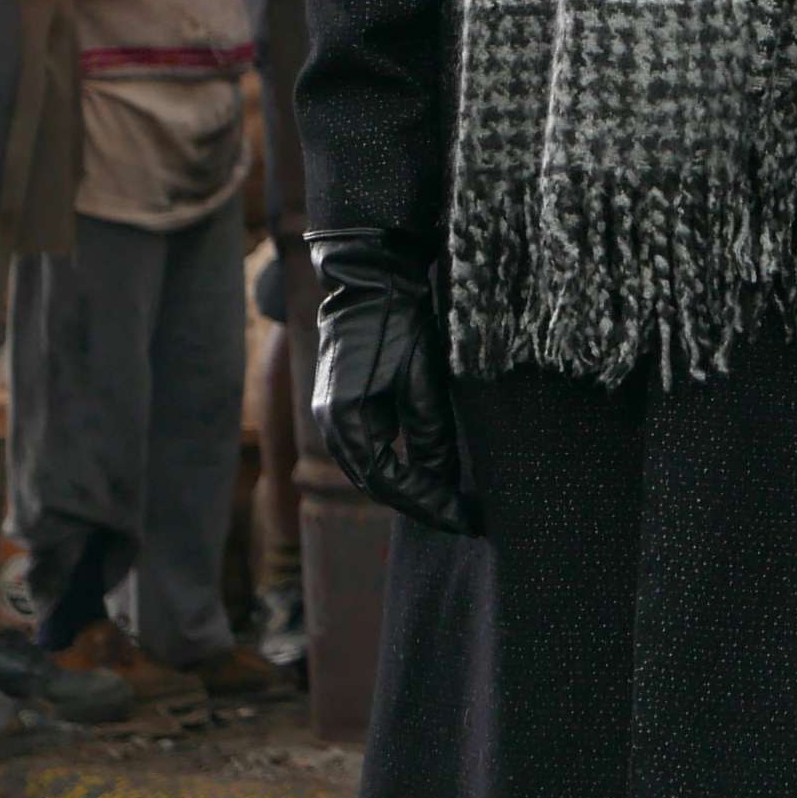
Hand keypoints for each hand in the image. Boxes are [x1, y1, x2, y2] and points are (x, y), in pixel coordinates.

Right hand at [310, 230, 474, 533]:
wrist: (369, 278)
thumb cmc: (398, 322)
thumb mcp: (422, 378)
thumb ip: (431, 433)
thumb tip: (443, 479)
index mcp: (347, 421)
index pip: (390, 483)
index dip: (430, 504)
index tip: (466, 518)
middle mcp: (330, 424)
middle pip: (377, 482)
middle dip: (421, 502)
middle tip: (464, 517)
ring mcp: (330, 414)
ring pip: (370, 468)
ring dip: (407, 486)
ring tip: (449, 501)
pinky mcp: (339, 403)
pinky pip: (367, 448)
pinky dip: (395, 463)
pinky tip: (425, 470)